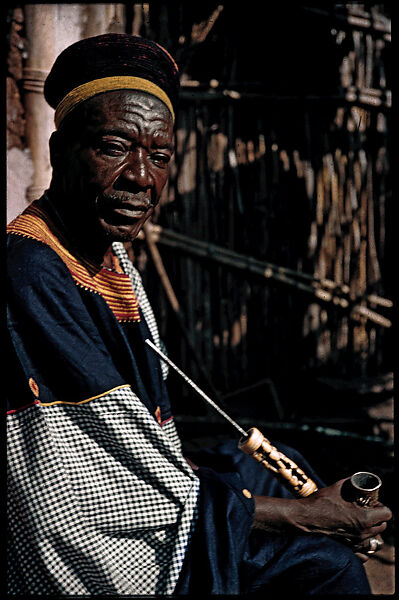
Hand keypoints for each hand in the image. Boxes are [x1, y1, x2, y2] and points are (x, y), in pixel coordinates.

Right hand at [253, 478, 391, 558]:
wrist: (305, 518)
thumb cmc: (320, 502)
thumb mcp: (337, 487)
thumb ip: (351, 483)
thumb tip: (358, 479)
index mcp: (363, 518)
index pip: (387, 514)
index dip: (381, 506)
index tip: (372, 502)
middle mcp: (362, 533)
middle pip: (383, 527)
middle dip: (377, 517)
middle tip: (366, 509)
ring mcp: (356, 543)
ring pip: (375, 540)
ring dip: (372, 530)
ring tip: (361, 522)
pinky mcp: (348, 549)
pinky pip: (365, 553)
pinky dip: (364, 545)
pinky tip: (357, 535)